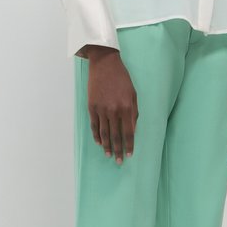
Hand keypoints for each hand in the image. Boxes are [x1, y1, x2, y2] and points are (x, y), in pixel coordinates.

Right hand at [84, 45, 138, 164]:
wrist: (104, 64)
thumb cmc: (122, 78)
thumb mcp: (133, 93)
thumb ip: (134, 112)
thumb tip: (132, 129)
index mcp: (127, 107)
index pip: (128, 132)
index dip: (129, 145)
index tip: (129, 155)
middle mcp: (114, 111)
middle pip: (116, 136)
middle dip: (118, 150)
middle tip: (118, 161)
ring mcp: (101, 109)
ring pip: (104, 133)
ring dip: (107, 146)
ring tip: (109, 155)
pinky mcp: (92, 107)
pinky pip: (94, 125)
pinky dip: (96, 136)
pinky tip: (99, 143)